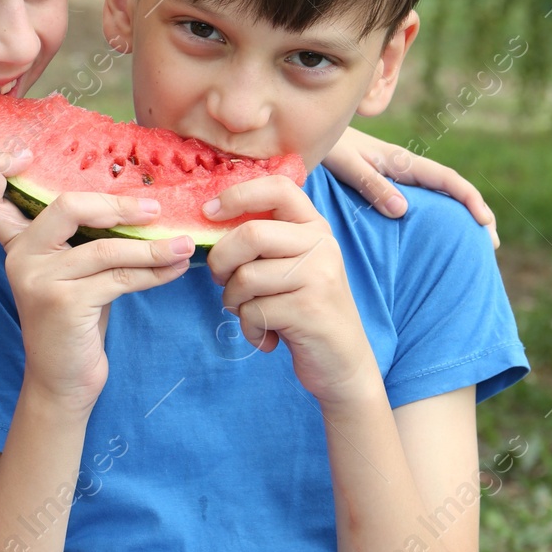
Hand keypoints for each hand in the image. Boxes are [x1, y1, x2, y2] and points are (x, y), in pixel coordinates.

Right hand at [0, 153, 193, 410]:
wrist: (63, 382)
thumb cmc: (75, 320)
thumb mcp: (72, 272)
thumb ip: (84, 238)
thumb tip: (139, 203)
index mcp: (17, 244)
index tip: (26, 152)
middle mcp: (20, 257)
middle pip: (66, 206)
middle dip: (117, 204)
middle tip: (155, 209)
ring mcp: (39, 280)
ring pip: (105, 248)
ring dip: (152, 247)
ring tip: (183, 246)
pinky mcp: (62, 303)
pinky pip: (118, 278)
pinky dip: (152, 272)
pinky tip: (174, 271)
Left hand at [203, 176, 379, 405]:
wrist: (342, 362)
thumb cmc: (303, 309)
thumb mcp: (291, 265)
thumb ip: (264, 240)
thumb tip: (209, 217)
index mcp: (314, 227)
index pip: (277, 188)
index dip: (237, 195)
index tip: (209, 212)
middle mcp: (321, 245)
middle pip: (250, 235)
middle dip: (221, 261)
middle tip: (222, 280)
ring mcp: (319, 276)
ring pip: (246, 276)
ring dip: (233, 301)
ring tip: (251, 313)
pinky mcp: (310, 310)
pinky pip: (254, 311)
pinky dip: (249, 328)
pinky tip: (267, 337)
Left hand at [322, 125, 499, 248]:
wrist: (308, 133)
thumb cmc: (325, 147)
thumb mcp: (346, 165)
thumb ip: (371, 184)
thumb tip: (403, 211)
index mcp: (401, 161)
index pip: (447, 179)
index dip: (469, 199)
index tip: (484, 222)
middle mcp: (405, 168)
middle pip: (450, 190)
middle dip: (475, 212)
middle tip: (491, 244)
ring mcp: (396, 176)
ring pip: (437, 196)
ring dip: (457, 217)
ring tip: (471, 246)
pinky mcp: (384, 184)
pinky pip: (419, 201)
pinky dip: (435, 217)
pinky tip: (433, 237)